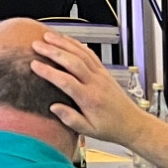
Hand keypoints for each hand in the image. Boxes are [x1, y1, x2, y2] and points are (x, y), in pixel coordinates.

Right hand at [28, 32, 149, 145]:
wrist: (133, 124)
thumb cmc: (111, 128)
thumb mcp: (89, 131)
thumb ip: (70, 119)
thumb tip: (53, 107)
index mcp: (90, 99)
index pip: (66, 81)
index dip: (48, 72)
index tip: (34, 65)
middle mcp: (96, 83)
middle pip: (73, 62)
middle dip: (53, 51)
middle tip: (36, 45)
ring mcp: (101, 75)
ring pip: (81, 54)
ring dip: (63, 43)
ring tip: (47, 36)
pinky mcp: (104, 71)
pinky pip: (90, 54)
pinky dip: (77, 44)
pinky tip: (66, 39)